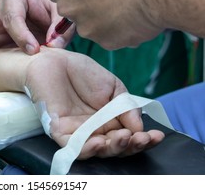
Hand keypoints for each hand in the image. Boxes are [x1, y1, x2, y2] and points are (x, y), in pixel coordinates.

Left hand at [24, 47, 163, 158]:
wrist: (53, 59)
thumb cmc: (81, 72)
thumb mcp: (112, 86)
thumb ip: (125, 106)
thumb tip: (139, 127)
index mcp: (109, 120)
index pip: (129, 136)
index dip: (143, 140)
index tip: (156, 136)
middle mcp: (95, 129)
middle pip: (115, 147)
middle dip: (131, 146)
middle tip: (141, 138)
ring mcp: (77, 131)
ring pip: (97, 150)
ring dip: (113, 148)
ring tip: (124, 138)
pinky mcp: (59, 130)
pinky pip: (73, 146)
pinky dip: (87, 148)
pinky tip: (99, 143)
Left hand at [47, 0, 163, 49]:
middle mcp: (67, 7)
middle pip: (73, 10)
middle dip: (86, 5)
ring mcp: (85, 27)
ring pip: (91, 25)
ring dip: (104, 19)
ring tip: (127, 4)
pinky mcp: (104, 42)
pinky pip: (110, 37)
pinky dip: (120, 30)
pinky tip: (134, 17)